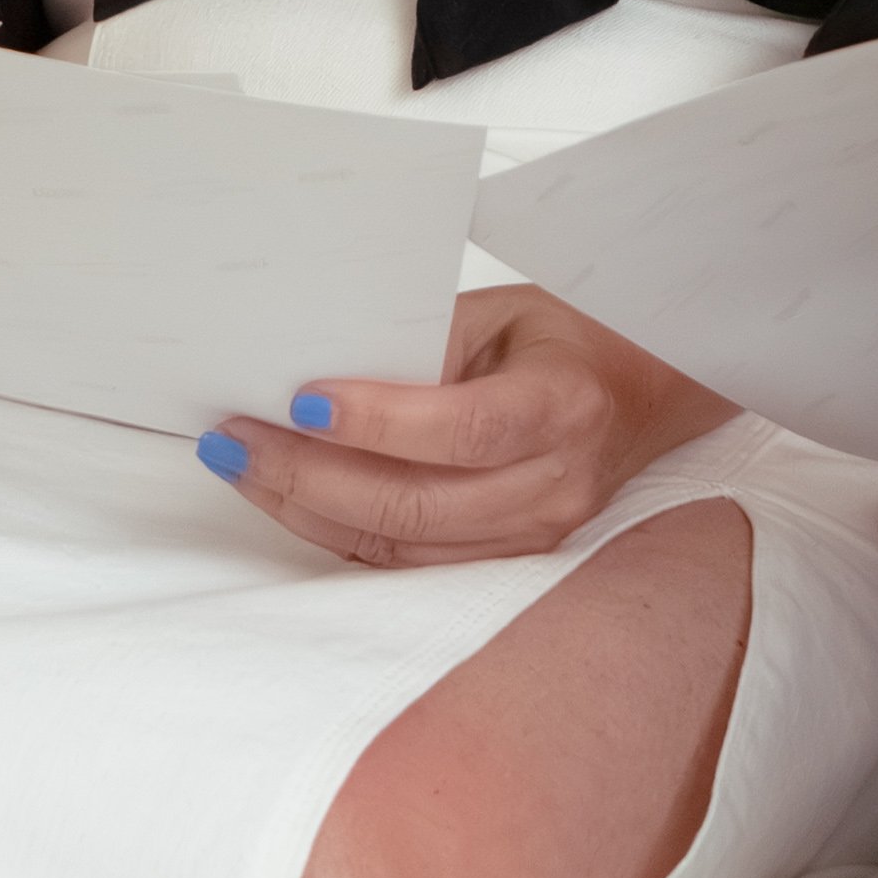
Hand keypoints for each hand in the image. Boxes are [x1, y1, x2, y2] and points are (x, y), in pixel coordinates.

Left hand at [207, 291, 718, 565]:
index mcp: (563, 406)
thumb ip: (423, 345)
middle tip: (234, 438)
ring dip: (306, 506)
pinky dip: (336, 531)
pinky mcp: (505, 562)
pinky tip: (287, 496)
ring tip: (241, 465)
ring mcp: (533, 536)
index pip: (464, 429)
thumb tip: (319, 373)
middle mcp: (554, 485)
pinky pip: (405, 561)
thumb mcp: (501, 315)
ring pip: (400, 544)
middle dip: (308, 474)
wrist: (643, 394)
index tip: (300, 400)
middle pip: (416, 503)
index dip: (377, 423)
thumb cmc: (564, 342)